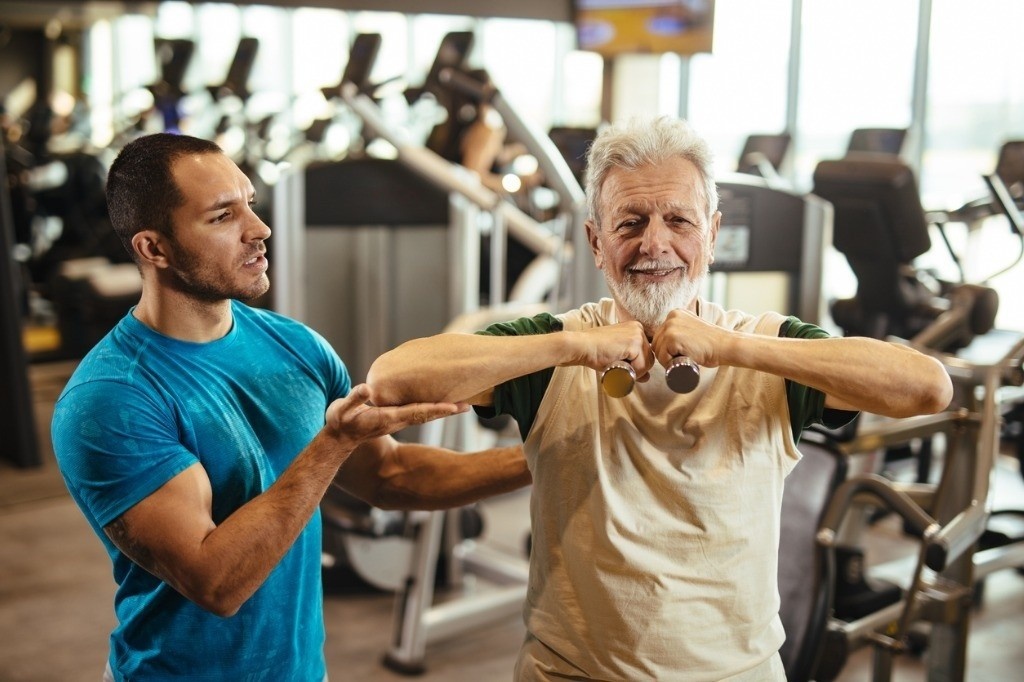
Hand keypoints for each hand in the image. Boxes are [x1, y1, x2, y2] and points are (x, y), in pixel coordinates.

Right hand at [323, 384, 467, 451]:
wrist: (340, 438)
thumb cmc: (341, 422)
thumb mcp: (343, 411)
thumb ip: (354, 399)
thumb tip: (366, 389)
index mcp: (388, 417)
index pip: (416, 412)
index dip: (435, 409)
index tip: (453, 407)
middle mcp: (397, 419)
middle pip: (427, 414)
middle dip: (448, 411)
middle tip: (469, 405)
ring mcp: (398, 419)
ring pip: (426, 414)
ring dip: (445, 410)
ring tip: (464, 405)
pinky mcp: (396, 416)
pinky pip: (419, 411)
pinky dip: (434, 407)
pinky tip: (445, 402)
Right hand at [574, 321, 654, 382]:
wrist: (581, 346)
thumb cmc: (595, 351)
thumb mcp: (619, 357)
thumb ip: (635, 364)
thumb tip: (647, 377)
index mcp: (635, 328)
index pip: (647, 353)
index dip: (637, 365)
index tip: (623, 364)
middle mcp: (638, 328)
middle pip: (650, 359)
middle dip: (637, 369)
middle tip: (619, 366)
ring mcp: (637, 334)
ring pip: (647, 363)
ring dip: (633, 371)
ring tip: (617, 365)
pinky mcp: (634, 343)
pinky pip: (641, 366)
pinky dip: (631, 372)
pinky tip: (617, 365)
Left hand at [650, 309, 724, 369]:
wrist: (724, 346)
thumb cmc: (710, 343)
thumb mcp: (691, 329)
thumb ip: (680, 329)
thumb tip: (664, 341)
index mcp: (675, 313)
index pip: (659, 336)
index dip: (667, 349)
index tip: (680, 352)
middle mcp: (671, 317)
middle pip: (656, 343)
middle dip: (665, 354)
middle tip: (682, 358)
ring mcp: (671, 326)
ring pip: (658, 351)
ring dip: (667, 360)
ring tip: (684, 359)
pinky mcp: (672, 337)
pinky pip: (662, 357)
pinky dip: (669, 363)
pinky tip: (683, 359)